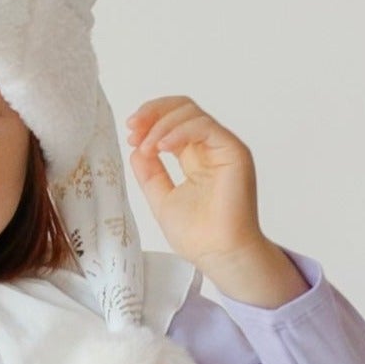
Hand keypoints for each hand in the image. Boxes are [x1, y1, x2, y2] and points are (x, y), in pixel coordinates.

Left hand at [124, 97, 266, 272]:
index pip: (173, 122)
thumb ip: (149, 173)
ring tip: (146, 146)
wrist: (218, 254)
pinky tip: (161, 147)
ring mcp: (223, 148)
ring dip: (161, 124)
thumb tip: (136, 148)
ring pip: (191, 113)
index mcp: (195, 158)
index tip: (130, 134)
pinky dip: (178, 131)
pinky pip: (204, 126)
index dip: (149, 121)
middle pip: (182, 109)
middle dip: (152, 113)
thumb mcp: (160, 198)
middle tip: (132, 128)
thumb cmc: (198, 235)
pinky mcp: (234, 152)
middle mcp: (210, 148)